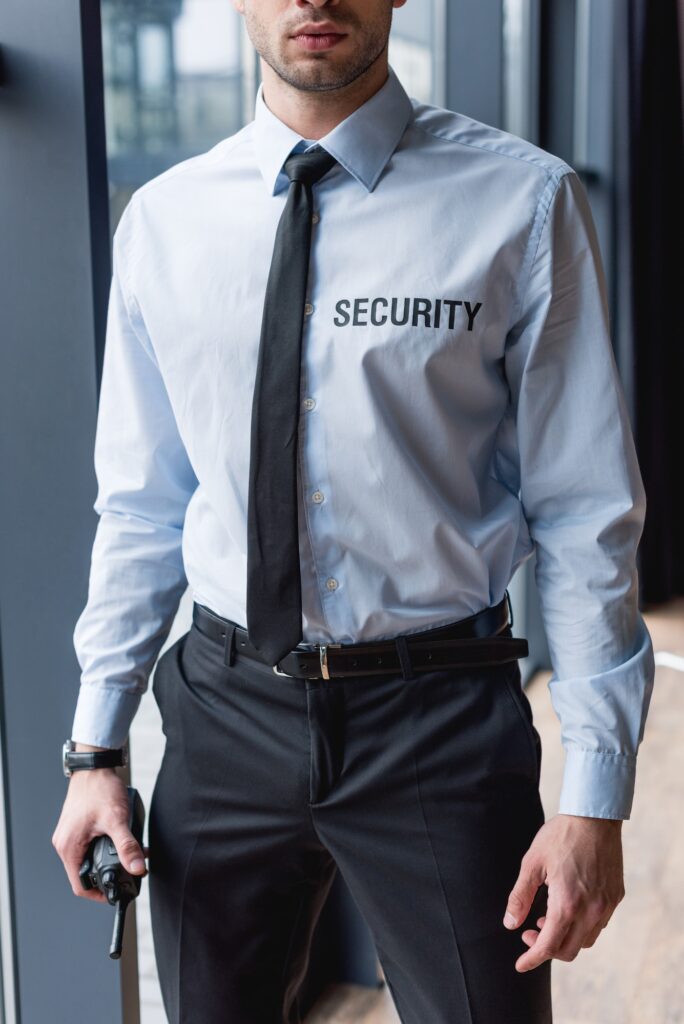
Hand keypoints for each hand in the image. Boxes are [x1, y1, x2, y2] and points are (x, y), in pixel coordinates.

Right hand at [52, 766, 149, 903]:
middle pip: (86, 873)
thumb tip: (137, 868)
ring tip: (132, 855)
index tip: (116, 894)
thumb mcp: (116, 820)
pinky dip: (107, 846)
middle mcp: (66, 843)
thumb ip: (127, 846)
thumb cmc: (99, 790)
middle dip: (109, 874)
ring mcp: (71, 835)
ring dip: (111, 859)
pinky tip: (124, 841)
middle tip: (130, 871)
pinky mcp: (78, 827)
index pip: (80, 886)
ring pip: (90, 858)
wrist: (94, 767)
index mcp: (69, 847)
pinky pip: (91, 845)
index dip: (98, 894)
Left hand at [503, 813, 624, 971]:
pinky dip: (581, 926)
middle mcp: (591, 911)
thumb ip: (520, 897)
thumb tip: (510, 923)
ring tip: (547, 919)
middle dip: (546, 948)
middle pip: (568, 950)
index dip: (532, 958)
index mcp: (567, 904)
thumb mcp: (532, 863)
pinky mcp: (615, 897)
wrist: (594, 816)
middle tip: (529, 932)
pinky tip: (569, 909)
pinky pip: (599, 924)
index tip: (520, 964)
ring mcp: (606, 905)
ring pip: (585, 940)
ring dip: (565, 938)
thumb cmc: (560, 836)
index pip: (549, 945)